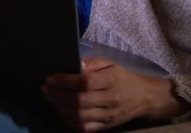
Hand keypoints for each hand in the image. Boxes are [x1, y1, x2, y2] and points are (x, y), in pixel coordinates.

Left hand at [41, 58, 183, 131]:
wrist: (145, 98)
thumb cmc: (123, 78)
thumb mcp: (111, 64)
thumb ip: (92, 64)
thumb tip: (75, 65)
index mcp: (111, 80)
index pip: (85, 82)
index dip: (64, 81)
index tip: (50, 78)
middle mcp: (110, 100)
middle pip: (79, 101)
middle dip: (58, 95)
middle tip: (45, 88)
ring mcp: (108, 116)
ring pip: (79, 117)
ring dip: (60, 108)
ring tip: (50, 99)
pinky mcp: (106, 127)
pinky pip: (84, 128)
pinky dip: (69, 121)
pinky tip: (61, 112)